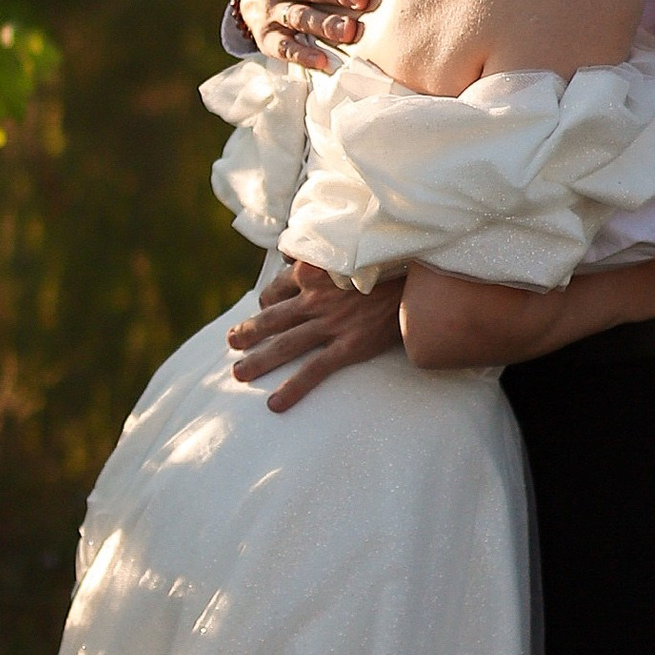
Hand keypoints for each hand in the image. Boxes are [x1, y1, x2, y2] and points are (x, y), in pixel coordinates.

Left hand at [226, 261, 405, 410]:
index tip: (266, 308)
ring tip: (239, 374)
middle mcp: (317, 297)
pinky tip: (274, 405)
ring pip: (284, 344)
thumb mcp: (353, 249)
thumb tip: (300, 257)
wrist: (423, 280)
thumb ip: (326, 257)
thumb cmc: (389, 264)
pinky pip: (313, 371)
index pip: (278, 288)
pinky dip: (292, 389)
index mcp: (315, 270)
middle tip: (231, 341)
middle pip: (271, 317)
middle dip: (248, 331)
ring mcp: (331, 323)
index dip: (268, 300)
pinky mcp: (348, 346)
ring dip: (258, 360)